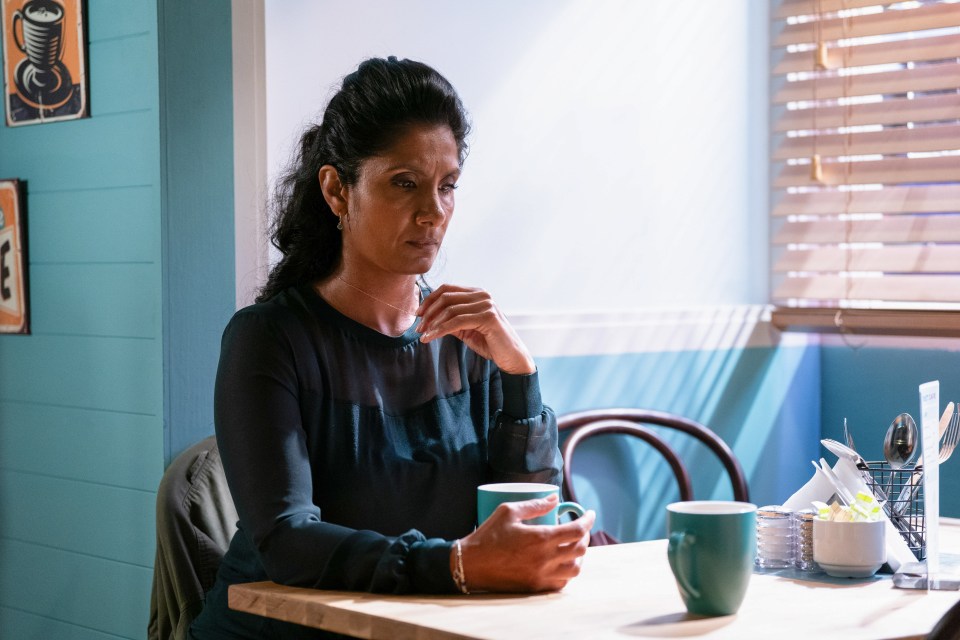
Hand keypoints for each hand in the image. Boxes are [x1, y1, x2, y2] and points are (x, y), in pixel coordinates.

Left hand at [417, 284, 534, 374]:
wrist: (511, 357)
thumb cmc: (490, 343)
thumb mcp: (465, 329)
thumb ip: (450, 321)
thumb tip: (428, 318)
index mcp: (477, 293)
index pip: (447, 289)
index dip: (429, 300)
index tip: (418, 314)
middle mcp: (482, 295)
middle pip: (446, 297)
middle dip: (428, 313)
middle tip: (418, 328)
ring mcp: (486, 304)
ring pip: (450, 310)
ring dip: (432, 323)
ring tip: (423, 335)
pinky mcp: (488, 317)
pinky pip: (457, 322)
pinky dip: (440, 330)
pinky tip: (431, 337)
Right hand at [456, 494, 595, 592]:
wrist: (471, 564)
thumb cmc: (488, 536)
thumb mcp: (508, 511)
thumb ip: (535, 505)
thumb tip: (555, 499)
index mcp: (540, 538)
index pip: (577, 530)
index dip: (587, 520)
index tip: (589, 514)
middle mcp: (545, 559)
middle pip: (580, 549)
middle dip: (584, 536)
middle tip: (579, 528)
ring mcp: (542, 576)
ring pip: (575, 568)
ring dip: (578, 555)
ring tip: (572, 545)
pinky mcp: (535, 587)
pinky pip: (562, 583)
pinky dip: (567, 571)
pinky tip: (562, 562)